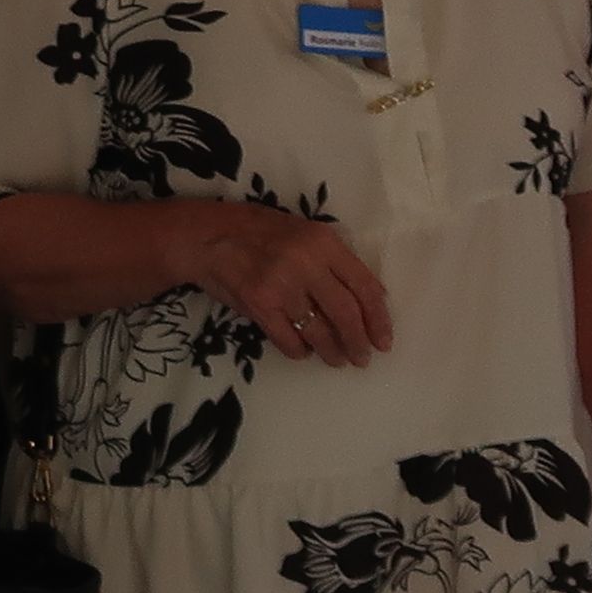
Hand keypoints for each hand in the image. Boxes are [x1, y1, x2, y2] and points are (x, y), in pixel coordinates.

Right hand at [189, 203, 394, 366]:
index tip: (384, 340)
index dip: (378, 318)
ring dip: (332, 351)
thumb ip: (334, 260)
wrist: (208, 237)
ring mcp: (282, 286)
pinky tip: (303, 352)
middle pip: (345, 313)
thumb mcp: (305, 233)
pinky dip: (298, 351)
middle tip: (363, 358)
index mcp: (325, 243)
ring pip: (318, 331)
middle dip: (358, 342)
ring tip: (337, 360)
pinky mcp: (259, 306)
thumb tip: (369, 297)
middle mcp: (307, 264)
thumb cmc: (259, 232)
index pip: (364, 286)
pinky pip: (288, 339)